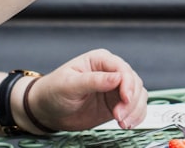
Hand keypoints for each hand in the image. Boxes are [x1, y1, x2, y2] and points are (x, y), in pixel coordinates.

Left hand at [25, 49, 147, 131]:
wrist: (46, 111)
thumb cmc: (53, 91)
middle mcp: (111, 72)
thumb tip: (117, 77)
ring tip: (122, 123)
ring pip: (138, 96)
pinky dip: (136, 116)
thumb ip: (93, 80)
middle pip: (134, 83)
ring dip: (135, 110)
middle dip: (131, 101)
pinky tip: (127, 123)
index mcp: (100, 60)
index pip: (122, 69)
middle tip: (119, 116)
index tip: (126, 99)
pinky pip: (135, 108)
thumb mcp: (69, 84)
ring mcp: (115, 89)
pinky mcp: (116, 104)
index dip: (128, 84)